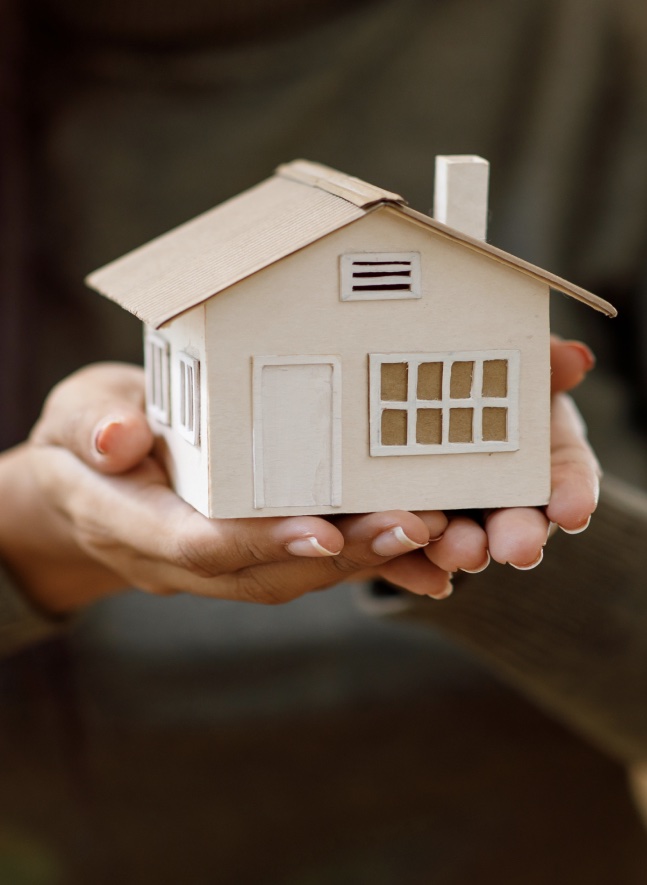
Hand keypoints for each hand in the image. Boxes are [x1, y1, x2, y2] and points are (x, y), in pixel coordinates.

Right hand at [0, 364, 447, 612]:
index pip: (200, 545)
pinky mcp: (250, 556)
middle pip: (268, 572)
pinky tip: (427, 557)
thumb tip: (121, 439)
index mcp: (133, 523)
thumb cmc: (85, 442)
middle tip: (415, 525)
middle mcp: (183, 559)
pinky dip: (367, 565)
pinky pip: (308, 568)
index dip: (263, 541)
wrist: (87, 491)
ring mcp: (220, 565)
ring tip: (438, 533)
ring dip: (369, 561)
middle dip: (345, 554)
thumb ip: (93, 427)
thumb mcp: (76, 416)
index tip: (325, 529)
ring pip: (298, 577)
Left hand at [373, 336, 600, 594]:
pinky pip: (409, 547)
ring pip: (464, 539)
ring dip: (465, 549)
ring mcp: (456, 513)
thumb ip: (538, 363)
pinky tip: (419, 572)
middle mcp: (502, 493)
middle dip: (519, 534)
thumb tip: (574, 357)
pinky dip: (414, 562)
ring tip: (462, 553)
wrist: (405, 390)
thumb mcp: (509, 362)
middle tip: (519, 549)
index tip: (573, 510)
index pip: (566, 478)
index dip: (572, 495)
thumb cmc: (471, 370)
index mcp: (538, 455)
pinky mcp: (406, 523)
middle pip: (517, 521)